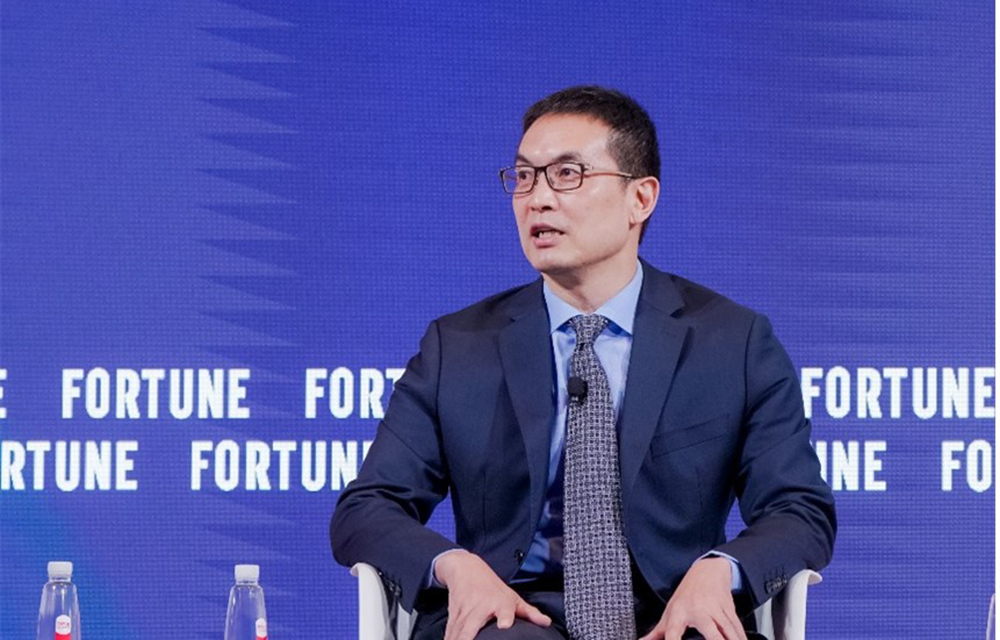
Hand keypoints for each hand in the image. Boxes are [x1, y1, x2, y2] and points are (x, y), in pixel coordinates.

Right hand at [435, 550, 551, 639]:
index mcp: (499, 602)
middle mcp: (480, 606)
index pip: (504, 609)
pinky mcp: (452, 614)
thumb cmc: (492, 587)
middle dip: (468, 638)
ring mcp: (464, 610)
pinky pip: (450, 632)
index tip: (505, 625)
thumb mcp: (512, 597)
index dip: (505, 617)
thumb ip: (529, 612)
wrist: (466, 569)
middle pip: (472, 625)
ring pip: (458, 631)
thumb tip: (547, 622)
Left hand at [639, 557, 746, 639]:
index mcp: (680, 613)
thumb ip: (656, 633)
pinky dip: (741, 637)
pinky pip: (737, 628)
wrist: (708, 571)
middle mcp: (700, 612)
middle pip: (711, 632)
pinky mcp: (730, 611)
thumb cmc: (687, 595)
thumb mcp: (670, 611)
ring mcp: (717, 611)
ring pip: (729, 631)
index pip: (673, 631)